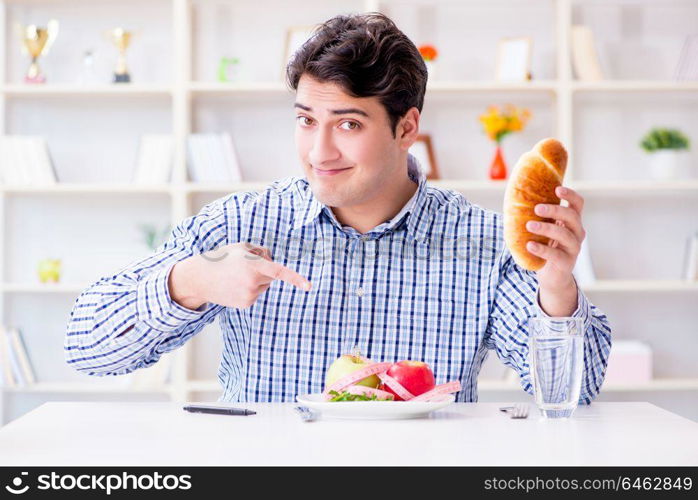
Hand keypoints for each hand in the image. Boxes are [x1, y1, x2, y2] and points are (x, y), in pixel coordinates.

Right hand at [170, 242, 311, 309]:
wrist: (200, 278)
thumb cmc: (221, 259)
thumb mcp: (241, 247)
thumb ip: (260, 251)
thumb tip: (271, 260)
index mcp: (253, 266)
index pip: (279, 272)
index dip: (296, 279)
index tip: (308, 286)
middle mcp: (253, 282)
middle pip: (271, 276)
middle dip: (264, 270)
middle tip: (244, 266)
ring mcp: (250, 295)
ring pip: (264, 286)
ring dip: (256, 280)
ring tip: (236, 276)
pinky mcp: (246, 304)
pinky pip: (256, 294)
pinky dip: (250, 289)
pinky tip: (234, 286)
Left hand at [525, 186, 585, 291]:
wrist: (551, 277)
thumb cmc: (545, 247)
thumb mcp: (542, 230)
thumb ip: (536, 217)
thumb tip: (512, 200)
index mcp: (571, 222)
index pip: (578, 204)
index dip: (570, 195)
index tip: (557, 189)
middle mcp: (576, 233)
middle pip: (571, 217)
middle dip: (555, 210)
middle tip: (537, 208)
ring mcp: (573, 248)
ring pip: (564, 235)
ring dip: (546, 228)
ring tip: (529, 226)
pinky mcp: (567, 263)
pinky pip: (555, 254)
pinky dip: (542, 249)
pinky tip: (529, 245)